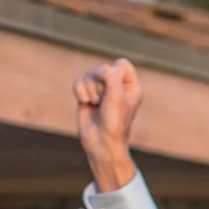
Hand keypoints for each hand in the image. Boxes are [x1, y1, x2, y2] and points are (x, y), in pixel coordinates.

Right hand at [73, 58, 141, 190]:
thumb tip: (98, 71)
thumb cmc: (114, 123)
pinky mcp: (86, 96)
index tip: (114, 89)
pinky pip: (78, 82)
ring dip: (90, 90)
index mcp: (130, 85)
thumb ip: (110, 75)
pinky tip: (86, 104)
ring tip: (96, 104)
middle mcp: (116, 86)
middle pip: (101, 68)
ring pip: (88, 75)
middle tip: (104, 102)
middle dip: (100, 85)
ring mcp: (100, 90)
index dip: (113, 73)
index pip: (121, 64)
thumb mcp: (117, 97)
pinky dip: (80, 93)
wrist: (101, 144)